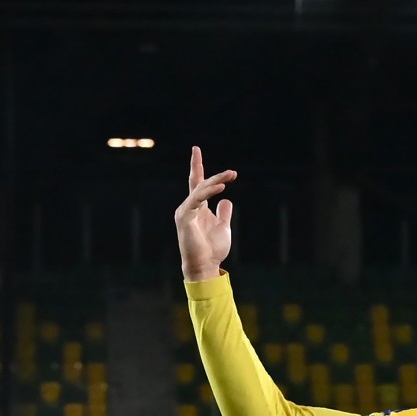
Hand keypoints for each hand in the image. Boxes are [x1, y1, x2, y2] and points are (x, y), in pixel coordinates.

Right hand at [175, 146, 236, 283]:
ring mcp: (185, 211)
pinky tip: (221, 188)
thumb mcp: (223, 227)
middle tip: (232, 171)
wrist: (204, 266)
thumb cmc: (212, 250)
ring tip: (231, 176)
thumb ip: (223, 213)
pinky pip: (197, 199)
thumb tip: (226, 199)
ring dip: (216, 181)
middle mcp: (189, 206)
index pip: (197, 183)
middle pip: (198, 182)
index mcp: (197, 207)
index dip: (197, 166)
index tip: (196, 149)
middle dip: (211, 172)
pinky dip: (208, 191)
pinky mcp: (184, 216)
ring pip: (200, 189)